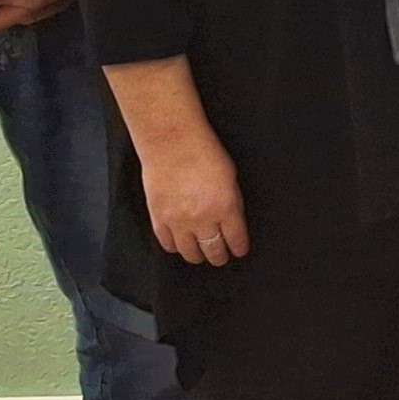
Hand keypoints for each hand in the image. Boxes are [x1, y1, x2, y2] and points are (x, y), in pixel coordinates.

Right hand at [138, 132, 247, 265]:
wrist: (171, 142)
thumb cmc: (203, 152)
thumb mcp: (231, 177)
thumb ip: (232, 203)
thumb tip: (233, 221)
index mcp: (225, 207)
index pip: (235, 239)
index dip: (239, 248)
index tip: (239, 251)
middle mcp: (202, 219)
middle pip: (213, 250)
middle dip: (219, 256)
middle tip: (221, 257)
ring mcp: (178, 221)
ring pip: (190, 253)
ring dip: (198, 255)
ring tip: (201, 254)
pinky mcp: (158, 219)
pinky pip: (167, 244)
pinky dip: (175, 248)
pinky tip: (180, 245)